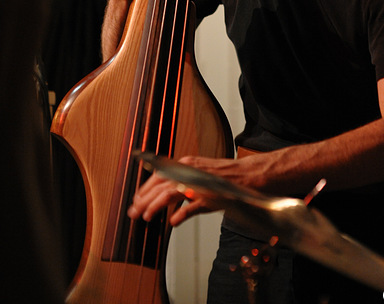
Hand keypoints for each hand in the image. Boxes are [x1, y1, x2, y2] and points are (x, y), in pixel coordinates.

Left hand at [127, 153, 273, 227]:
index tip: (137, 200)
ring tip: (146, 216)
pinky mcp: (210, 194)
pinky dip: (182, 213)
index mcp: (186, 164)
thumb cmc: (225, 178)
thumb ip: (184, 190)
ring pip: (171, 192)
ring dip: (156, 205)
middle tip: (134, 212)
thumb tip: (170, 206)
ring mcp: (199, 182)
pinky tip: (173, 222)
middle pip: (160, 184)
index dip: (145, 188)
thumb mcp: (200, 179)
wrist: (248, 175)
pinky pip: (193, 204)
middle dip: (144, 199)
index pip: (159, 175)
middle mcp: (190, 170)